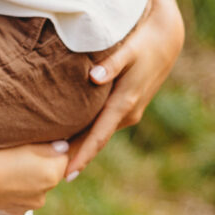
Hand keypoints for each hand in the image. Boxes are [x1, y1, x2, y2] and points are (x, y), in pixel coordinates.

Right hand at [0, 141, 69, 214]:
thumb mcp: (24, 144)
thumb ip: (49, 147)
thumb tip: (64, 147)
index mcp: (51, 175)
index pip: (64, 159)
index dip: (52, 149)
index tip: (38, 143)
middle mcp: (42, 196)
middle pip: (47, 176)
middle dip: (37, 167)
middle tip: (16, 156)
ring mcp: (25, 208)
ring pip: (30, 190)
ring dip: (22, 182)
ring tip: (3, 170)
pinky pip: (15, 201)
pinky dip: (9, 192)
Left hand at [64, 0, 185, 175]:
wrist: (167, 40)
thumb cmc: (144, 43)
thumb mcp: (128, 50)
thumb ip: (110, 64)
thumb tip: (94, 77)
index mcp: (124, 103)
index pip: (98, 137)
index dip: (82, 156)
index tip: (67, 175)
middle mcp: (127, 114)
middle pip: (94, 140)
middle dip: (73, 156)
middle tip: (47, 173)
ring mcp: (128, 112)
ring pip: (99, 133)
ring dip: (79, 145)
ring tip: (52, 158)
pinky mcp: (127, 106)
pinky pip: (103, 125)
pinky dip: (88, 133)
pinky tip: (70, 137)